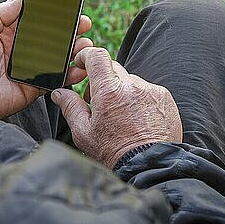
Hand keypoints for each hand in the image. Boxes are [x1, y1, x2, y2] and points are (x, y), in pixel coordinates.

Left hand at [0, 0, 92, 118]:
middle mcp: (22, 49)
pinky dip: (70, 74)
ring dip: (74, 50)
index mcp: (9, 34)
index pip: (36, 21)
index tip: (69, 7)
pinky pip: (56, 79)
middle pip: (52, 37)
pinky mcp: (34, 86)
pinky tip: (80, 67)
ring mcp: (30, 68)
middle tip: (84, 24)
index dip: (52, 15)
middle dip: (70, 30)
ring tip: (85, 44)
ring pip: (58, 57)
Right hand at [51, 47, 182, 168]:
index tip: (82, 63)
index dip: (87, 55)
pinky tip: (136, 120)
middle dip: (103, 80)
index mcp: (108, 91)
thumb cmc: (115, 154)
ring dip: (122, 92)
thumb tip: (59, 93)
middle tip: (97, 102)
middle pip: (113, 69)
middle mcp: (131, 86)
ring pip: (130, 81)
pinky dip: (139, 99)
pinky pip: (147, 90)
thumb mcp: (84, 133)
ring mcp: (151, 90)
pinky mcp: (165, 98)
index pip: (97, 56)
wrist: (149, 168)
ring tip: (120, 117)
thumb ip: (70, 107)